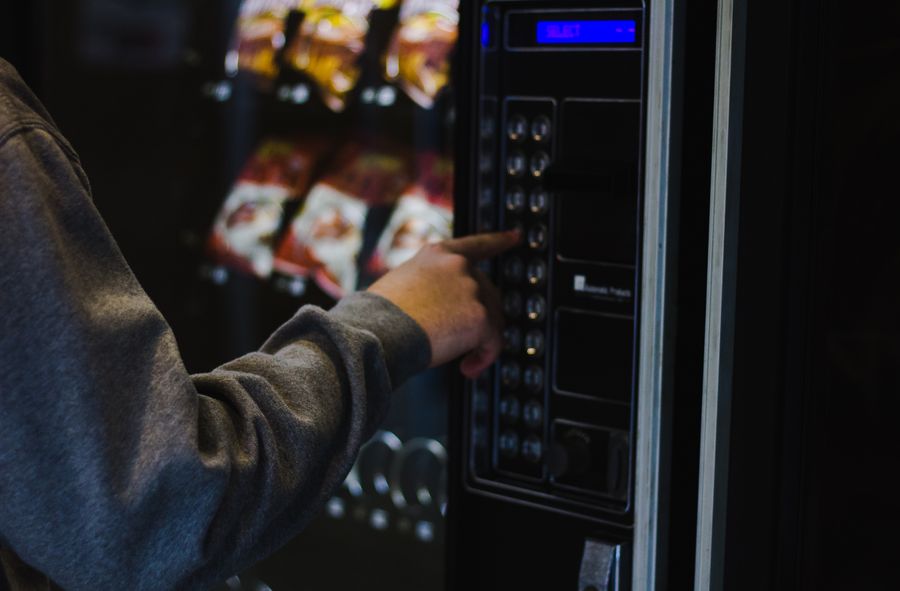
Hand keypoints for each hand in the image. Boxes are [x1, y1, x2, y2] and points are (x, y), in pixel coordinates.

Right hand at [367, 231, 518, 377]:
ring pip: (492, 319)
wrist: (376, 333)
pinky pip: (493, 342)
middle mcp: (458, 266)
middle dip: (479, 320)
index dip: (498, 241)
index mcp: (437, 255)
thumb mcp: (400, 285)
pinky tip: (467, 369)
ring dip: (479, 343)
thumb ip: (429, 288)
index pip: (475, 245)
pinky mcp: (480, 316)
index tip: (515, 236)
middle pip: (487, 293)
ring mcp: (472, 289)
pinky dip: (483, 358)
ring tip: (461, 363)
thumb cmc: (377, 317)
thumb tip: (443, 313)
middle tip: (461, 343)